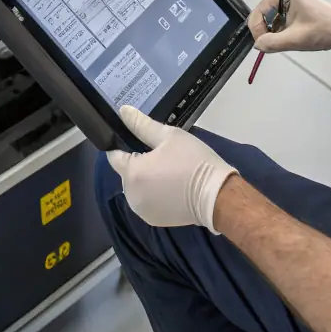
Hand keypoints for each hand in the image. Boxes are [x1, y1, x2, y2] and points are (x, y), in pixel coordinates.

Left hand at [106, 106, 237, 232]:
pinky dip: (153, 194)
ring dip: (145, 180)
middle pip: (126, 173)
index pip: (114, 157)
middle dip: (138, 163)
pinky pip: (146, 202)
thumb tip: (123, 111)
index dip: (123, 146)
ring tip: (168, 171)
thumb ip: (142, 125)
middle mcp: (131, 195)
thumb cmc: (192, 161)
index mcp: (132, 173)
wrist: (216, 196)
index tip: (138, 140)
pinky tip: (171, 187)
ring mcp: (142, 211)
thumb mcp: (169, 136)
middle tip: (162, 155)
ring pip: (136, 188)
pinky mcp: (154, 220)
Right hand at [248, 0, 330, 52]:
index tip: (264, 44)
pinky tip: (291, 38)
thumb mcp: (295, 39)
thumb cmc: (321, 31)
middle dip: (266, 30)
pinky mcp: (299, 8)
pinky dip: (282, 29)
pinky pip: (283, 18)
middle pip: (264, 13)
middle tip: (273, 44)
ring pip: (273, 17)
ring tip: (285, 42)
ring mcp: (294, 1)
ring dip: (275, 31)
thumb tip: (258, 45)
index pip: (259, 11)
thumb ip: (272, 42)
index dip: (258, 30)